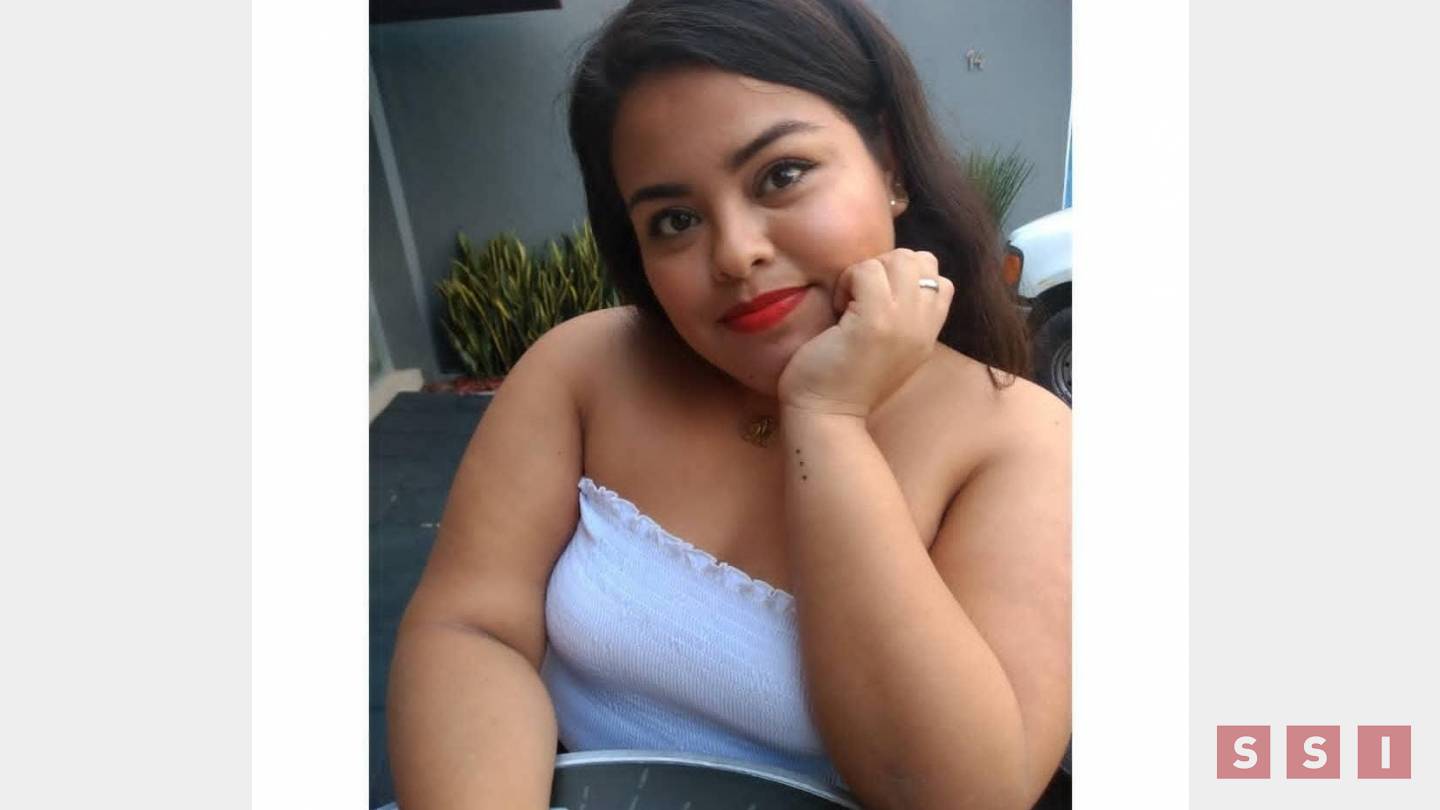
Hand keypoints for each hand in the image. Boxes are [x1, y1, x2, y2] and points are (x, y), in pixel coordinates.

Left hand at [777, 248, 953, 417]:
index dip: (904, 276)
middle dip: (885, 267)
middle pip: (921, 259)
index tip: (877, 301)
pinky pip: (867, 270)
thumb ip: (904, 317)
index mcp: (929, 332)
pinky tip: (839, 311)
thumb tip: (891, 277)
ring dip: (867, 272)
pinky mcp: (875, 321)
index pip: (939, 278)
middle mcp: (924, 325)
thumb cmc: (846, 379)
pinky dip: (847, 281)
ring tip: (850, 303)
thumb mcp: (890, 347)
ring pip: (899, 259)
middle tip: (861, 299)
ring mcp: (903, 322)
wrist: (828, 415)